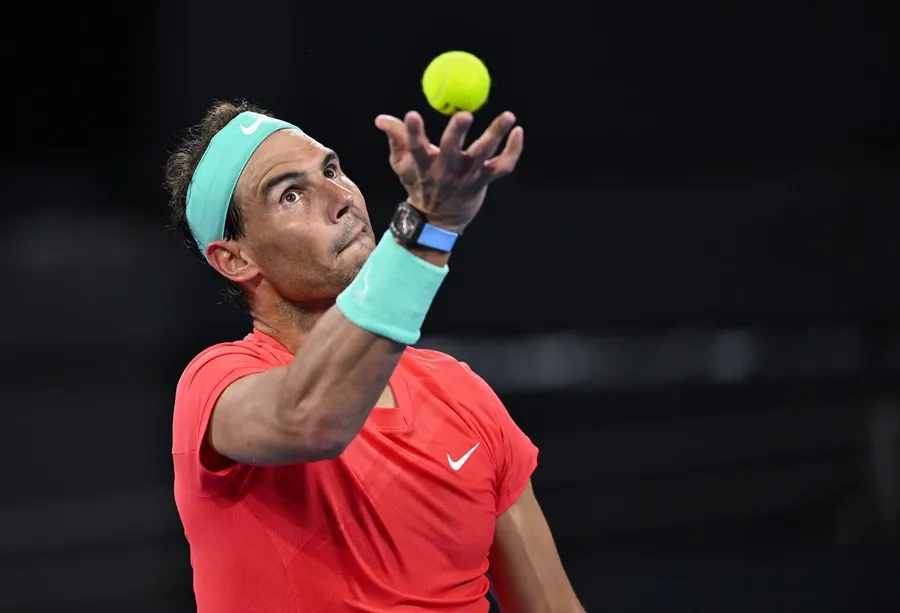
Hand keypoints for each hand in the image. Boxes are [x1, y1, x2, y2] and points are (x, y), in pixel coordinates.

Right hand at [374, 110, 523, 231]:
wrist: (437, 221)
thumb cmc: (419, 184)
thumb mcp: (402, 165)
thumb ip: (396, 138)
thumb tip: (381, 118)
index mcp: (424, 166)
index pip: (416, 148)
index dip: (413, 132)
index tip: (411, 114)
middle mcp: (446, 171)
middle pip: (451, 151)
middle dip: (456, 133)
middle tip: (464, 114)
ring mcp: (467, 178)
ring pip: (483, 154)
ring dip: (496, 134)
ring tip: (508, 116)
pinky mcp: (484, 181)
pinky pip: (503, 166)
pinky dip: (513, 150)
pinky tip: (517, 132)